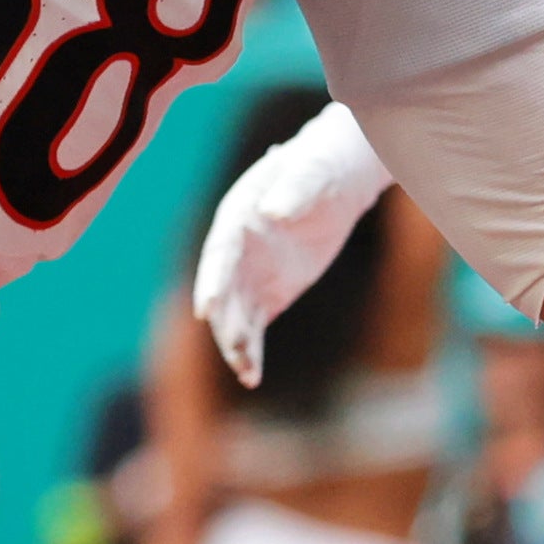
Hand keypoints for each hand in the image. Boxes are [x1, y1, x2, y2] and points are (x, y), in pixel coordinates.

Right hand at [192, 108, 395, 386]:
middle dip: (225, 321)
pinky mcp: (269, 296)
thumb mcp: (310, 173)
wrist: (334, 181)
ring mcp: (250, 276)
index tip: (208, 306)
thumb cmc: (319, 166)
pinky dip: (252, 352)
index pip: (219, 253)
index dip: (213, 280)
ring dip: (236, 345)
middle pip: (223, 292)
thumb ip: (291, 191)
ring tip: (247, 373)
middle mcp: (235, 252)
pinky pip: (254, 329)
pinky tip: (252, 377)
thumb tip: (273, 211)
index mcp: (236, 218)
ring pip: (235, 317)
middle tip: (234, 348)